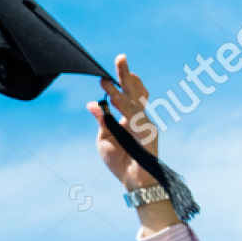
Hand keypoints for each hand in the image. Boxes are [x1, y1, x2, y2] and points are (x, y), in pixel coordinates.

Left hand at [85, 54, 159, 191]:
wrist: (133, 183)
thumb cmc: (120, 161)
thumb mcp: (104, 139)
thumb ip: (102, 121)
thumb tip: (93, 104)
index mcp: (129, 118)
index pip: (127, 94)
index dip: (120, 81)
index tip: (107, 71)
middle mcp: (139, 118)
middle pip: (134, 92)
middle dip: (126, 75)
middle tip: (120, 57)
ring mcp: (145, 126)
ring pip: (133, 104)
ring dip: (120, 91)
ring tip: (107, 81)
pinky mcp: (148, 136)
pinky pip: (135, 120)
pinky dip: (125, 110)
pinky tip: (115, 101)